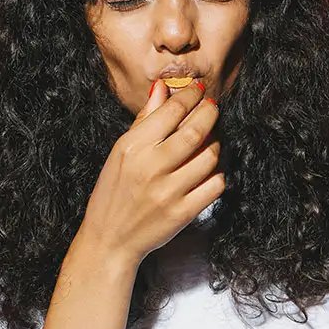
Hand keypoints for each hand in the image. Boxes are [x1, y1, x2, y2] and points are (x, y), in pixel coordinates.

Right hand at [72, 79, 225, 263]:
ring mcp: (169, 192)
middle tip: (213, 106)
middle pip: (196, 130)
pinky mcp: (183, 213)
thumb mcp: (120, 152)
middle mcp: (151, 167)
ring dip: (216, 142)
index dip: (190, 96)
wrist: (110, 240)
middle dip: (210, 112)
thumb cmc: (113, 192)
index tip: (199, 91)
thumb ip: (144, 120)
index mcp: (132, 148)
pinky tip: (209, 168)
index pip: (171, 111)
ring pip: (210, 156)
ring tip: (211, 138)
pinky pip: (215, 185)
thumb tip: (162, 88)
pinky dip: (218, 173)